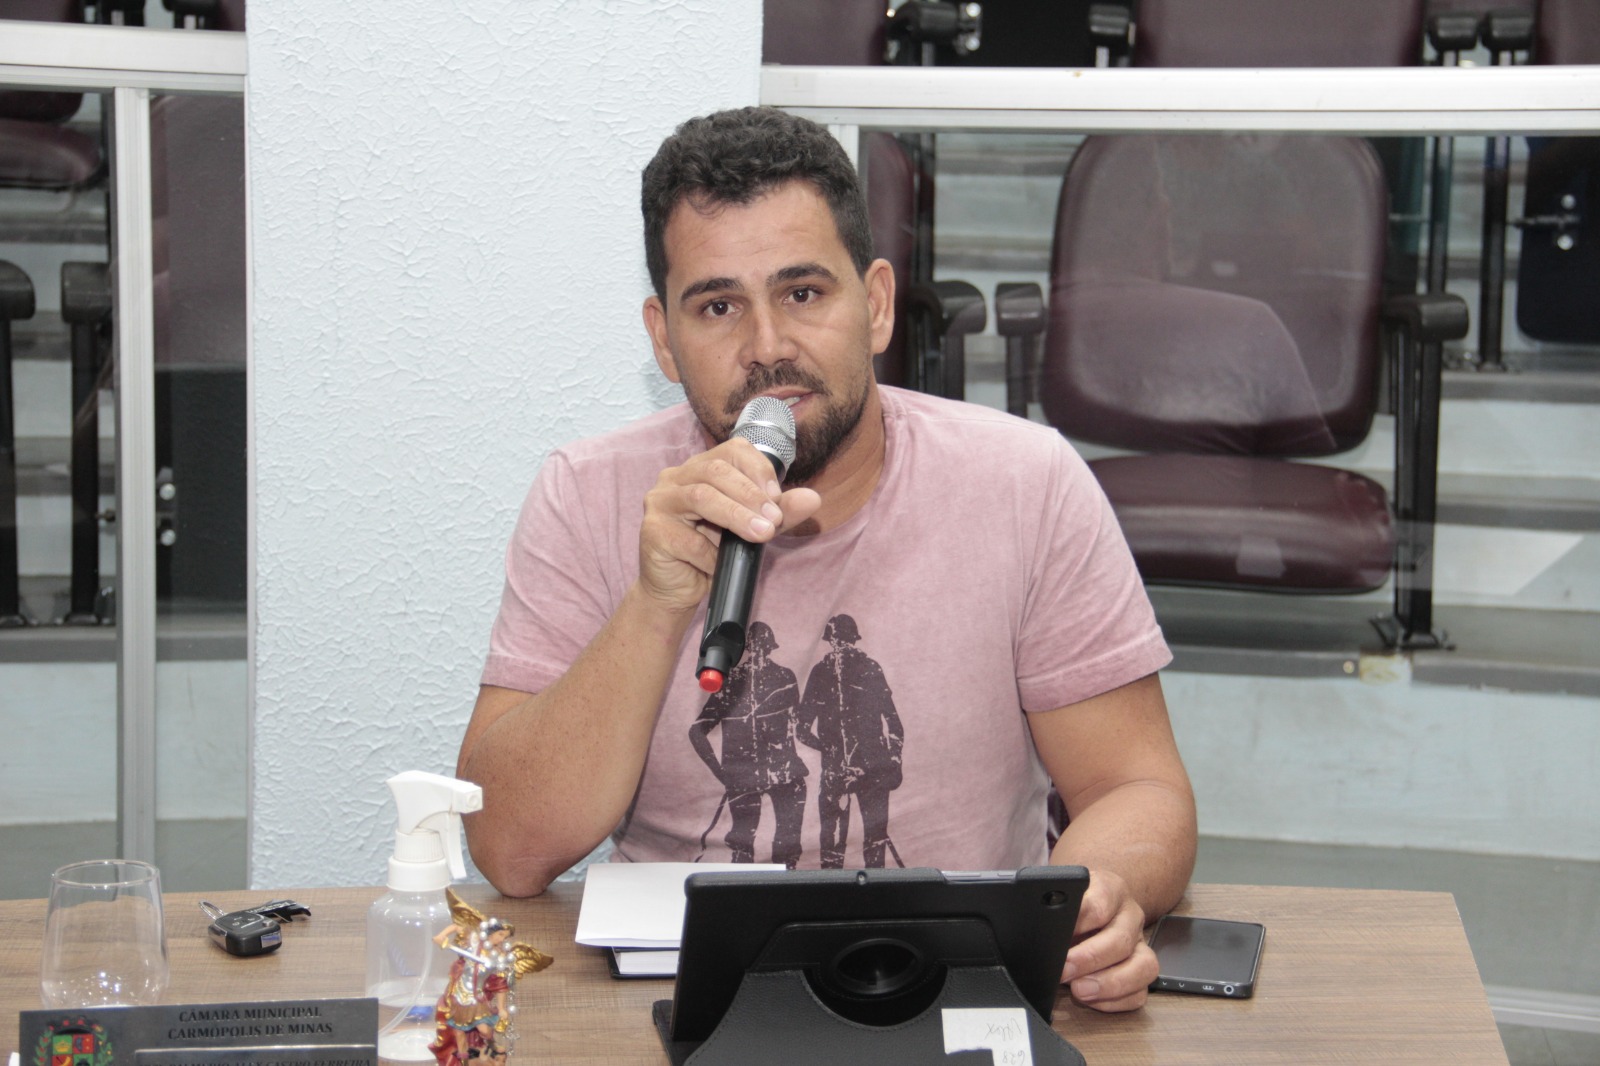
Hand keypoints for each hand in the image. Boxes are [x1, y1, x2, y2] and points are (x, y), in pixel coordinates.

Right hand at [637, 438, 821, 613]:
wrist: (679, 591)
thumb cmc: (713, 554)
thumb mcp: (753, 528)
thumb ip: (780, 512)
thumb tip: (812, 499)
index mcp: (700, 468)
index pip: (732, 450)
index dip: (758, 469)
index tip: (777, 498)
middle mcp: (675, 478)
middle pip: (715, 470)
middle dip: (750, 494)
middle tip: (773, 521)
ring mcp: (659, 502)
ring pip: (701, 496)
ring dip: (736, 516)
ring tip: (760, 534)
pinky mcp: (652, 531)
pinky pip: (688, 539)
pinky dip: (711, 553)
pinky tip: (720, 564)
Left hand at [1061, 868, 1158, 1011]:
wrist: (1087, 907)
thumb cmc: (1071, 905)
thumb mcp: (1060, 896)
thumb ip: (1051, 909)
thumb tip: (1038, 931)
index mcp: (1111, 890)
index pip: (1102, 900)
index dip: (1081, 919)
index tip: (1058, 933)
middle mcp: (1130, 916)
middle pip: (1121, 939)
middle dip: (1090, 958)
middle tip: (1063, 969)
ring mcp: (1140, 945)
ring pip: (1144, 966)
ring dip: (1110, 983)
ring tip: (1080, 990)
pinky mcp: (1141, 971)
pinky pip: (1140, 993)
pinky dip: (1116, 1001)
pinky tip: (1092, 999)